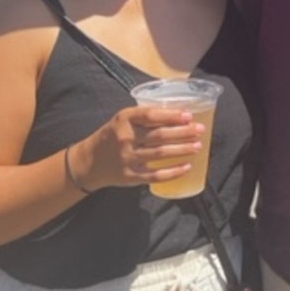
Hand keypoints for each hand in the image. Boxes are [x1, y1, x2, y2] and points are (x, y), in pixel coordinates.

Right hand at [67, 106, 205, 192]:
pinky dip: (173, 171)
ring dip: (182, 150)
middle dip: (183, 133)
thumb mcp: (122, 120)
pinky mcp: (131, 176)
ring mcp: (128, 158)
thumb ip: (143, 117)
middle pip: (160, 135)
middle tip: (200, 131)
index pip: (151, 115)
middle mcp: (126, 138)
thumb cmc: (112, 136)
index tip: (189, 116)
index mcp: (124, 119)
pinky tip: (187, 167)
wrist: (89, 161)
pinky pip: (156, 175)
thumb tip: (177, 114)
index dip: (172, 115)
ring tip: (198, 146)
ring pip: (161, 154)